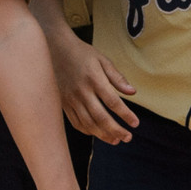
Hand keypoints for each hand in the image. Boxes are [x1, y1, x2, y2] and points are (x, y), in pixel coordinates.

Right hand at [50, 25, 137, 142]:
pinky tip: (97, 134)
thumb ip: (117, 77)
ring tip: (116, 140)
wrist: (55, 49)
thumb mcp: (103, 60)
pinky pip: (76, 122)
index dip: (125, 115)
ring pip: (88, 123)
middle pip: (100, 117)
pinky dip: (87, 131)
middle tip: (128, 137)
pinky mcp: (64, 103)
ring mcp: (71, 99)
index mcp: (94, 79)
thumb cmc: (82, 54)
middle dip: (116, 130)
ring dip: (103, 135)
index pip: (113, 102)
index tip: (135, 123)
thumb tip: (132, 92)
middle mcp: (82, 91)